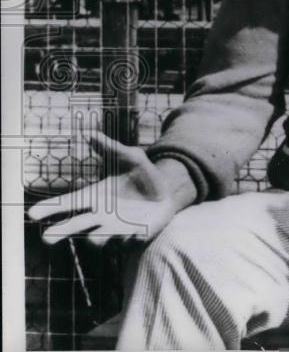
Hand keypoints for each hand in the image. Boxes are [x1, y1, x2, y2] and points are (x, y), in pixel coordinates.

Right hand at [27, 133, 188, 245]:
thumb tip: (88, 133)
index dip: (50, 208)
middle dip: (60, 232)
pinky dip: (128, 237)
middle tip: (47, 238)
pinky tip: (135, 231)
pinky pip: (126, 242)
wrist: (168, 191)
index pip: (67, 203)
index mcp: (94, 197)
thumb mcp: (130, 157)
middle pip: (74, 227)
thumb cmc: (143, 174)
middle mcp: (99, 216)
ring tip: (99, 235)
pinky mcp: (133, 238)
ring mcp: (115, 229)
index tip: (33, 213)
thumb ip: (109, 147)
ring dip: (97, 237)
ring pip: (96, 240)